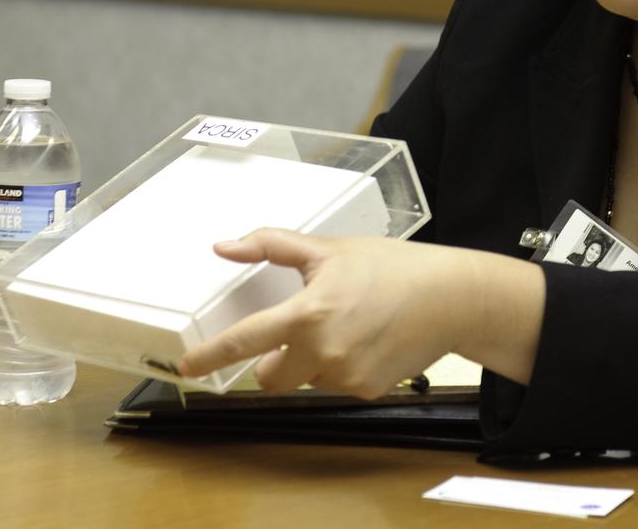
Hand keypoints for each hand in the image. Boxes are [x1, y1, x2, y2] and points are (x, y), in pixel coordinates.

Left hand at [176, 229, 542, 397]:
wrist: (451, 297)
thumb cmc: (392, 267)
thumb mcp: (331, 249)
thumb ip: (273, 245)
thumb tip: (226, 246)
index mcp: (309, 313)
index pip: (245, 340)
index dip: (211, 356)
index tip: (186, 367)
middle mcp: (323, 351)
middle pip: (270, 375)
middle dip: (274, 360)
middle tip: (300, 332)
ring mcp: (345, 376)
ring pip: (307, 378)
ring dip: (314, 360)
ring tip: (351, 326)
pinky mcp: (366, 391)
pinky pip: (337, 384)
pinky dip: (345, 367)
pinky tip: (369, 341)